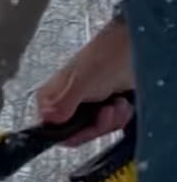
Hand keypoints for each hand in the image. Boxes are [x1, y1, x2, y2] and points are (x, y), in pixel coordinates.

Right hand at [35, 18, 133, 146]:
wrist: (133, 48)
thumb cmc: (104, 57)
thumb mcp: (81, 83)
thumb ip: (63, 104)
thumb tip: (47, 120)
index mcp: (51, 98)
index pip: (54, 130)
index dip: (74, 133)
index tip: (89, 126)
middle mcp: (65, 103)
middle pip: (78, 133)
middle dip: (98, 125)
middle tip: (107, 110)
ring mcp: (85, 105)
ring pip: (96, 129)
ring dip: (112, 120)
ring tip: (117, 103)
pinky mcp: (103, 106)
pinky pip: (110, 124)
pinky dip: (120, 117)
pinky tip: (123, 103)